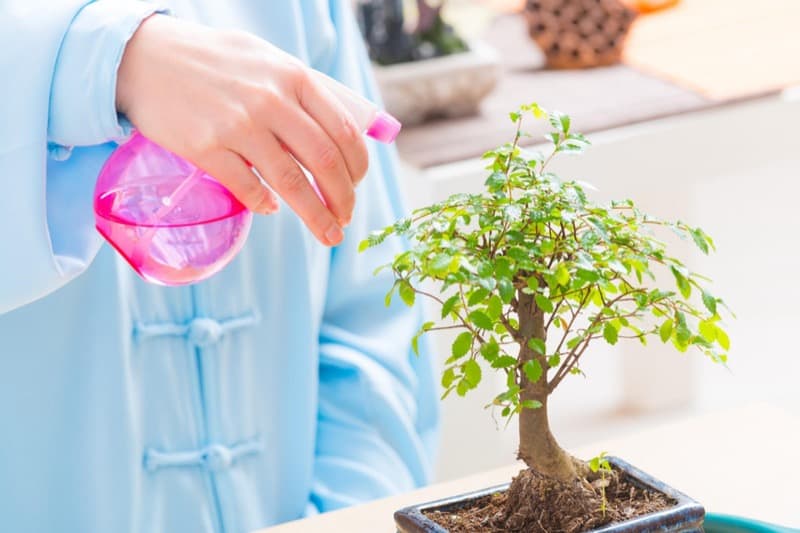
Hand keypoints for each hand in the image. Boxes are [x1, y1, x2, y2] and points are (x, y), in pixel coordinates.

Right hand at [116, 15, 368, 245]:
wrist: (144, 56)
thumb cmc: (214, 61)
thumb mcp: (267, 61)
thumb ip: (303, 93)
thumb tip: (342, 134)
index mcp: (294, 77)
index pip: (343, 131)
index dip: (357, 167)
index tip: (355, 186)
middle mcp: (271, 100)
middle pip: (324, 163)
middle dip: (343, 200)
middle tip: (344, 220)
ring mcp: (238, 125)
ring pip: (292, 184)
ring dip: (316, 216)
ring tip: (327, 234)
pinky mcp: (205, 147)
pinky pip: (248, 189)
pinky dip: (265, 205)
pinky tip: (270, 208)